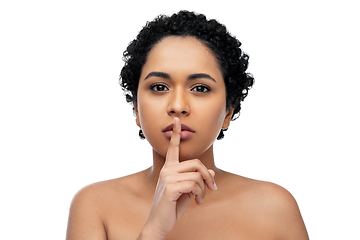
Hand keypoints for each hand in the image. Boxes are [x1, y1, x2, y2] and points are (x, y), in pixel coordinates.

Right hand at [139, 117, 216, 238]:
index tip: (177, 120)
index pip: (173, 149)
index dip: (176, 134)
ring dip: (204, 189)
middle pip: (196, 163)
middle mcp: (167, 170)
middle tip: (212, 188)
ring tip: (200, 199)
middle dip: (208, 176)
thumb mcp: (188, 191)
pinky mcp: (170, 187)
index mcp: (169, 169)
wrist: (160, 223)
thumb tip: (211, 172)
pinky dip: (200, 194)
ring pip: (197, 175)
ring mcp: (167, 178)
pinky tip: (197, 202)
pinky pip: (194, 185)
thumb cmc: (173, 207)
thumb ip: (197, 180)